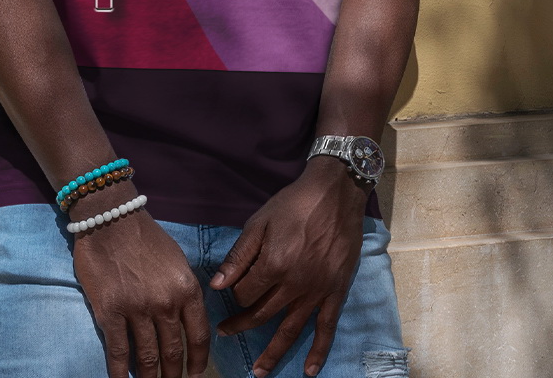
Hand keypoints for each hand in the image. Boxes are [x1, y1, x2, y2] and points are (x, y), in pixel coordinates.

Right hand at [71, 183, 210, 377]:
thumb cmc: (145, 237)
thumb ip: (184, 289)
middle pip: (174, 352)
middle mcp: (166, 302)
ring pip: (147, 358)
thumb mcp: (177, 260)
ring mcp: (138, 309)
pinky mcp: (110, 312)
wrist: (111, 218)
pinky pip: (118, 353)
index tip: (195, 376)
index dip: (198, 362)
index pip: (199, 336)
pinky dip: (120, 374)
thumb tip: (188, 318)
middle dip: (175, 376)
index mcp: (186, 288)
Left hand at [209, 158, 369, 376]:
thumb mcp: (260, 222)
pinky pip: (326, 327)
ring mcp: (317, 291)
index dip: (233, 294)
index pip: (245, 294)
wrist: (334, 194)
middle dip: (241, 325)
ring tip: (259, 373)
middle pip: (262, 314)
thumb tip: (217, 286)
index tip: (231, 288)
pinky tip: (308, 371)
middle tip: (225, 333)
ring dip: (273, 352)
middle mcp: (295, 285)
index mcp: (274, 265)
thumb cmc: (293, 204)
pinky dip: (318, 352)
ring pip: (291, 329)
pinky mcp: (336, 291)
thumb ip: (239, 256)